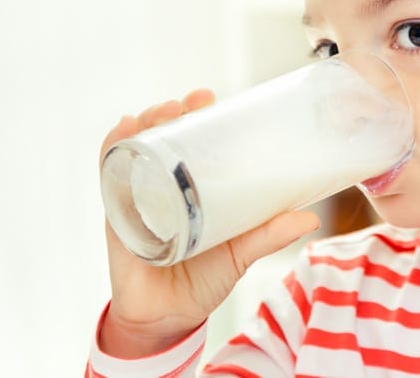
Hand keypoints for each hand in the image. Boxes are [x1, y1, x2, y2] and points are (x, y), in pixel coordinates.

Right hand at [98, 89, 320, 358]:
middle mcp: (163, 188)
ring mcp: (137, 199)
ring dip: (144, 124)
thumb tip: (311, 217)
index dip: (196, 116)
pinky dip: (112, 151)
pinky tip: (122, 131)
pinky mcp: (117, 218)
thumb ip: (270, 235)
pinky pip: (108, 178)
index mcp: (192, 190)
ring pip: (134, 149)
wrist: (168, 321)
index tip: (208, 97)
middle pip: (161, 138)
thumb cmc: (203, 281)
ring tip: (160, 111)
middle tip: (192, 101)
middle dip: (171, 112)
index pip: (191, 143)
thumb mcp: (241, 254)